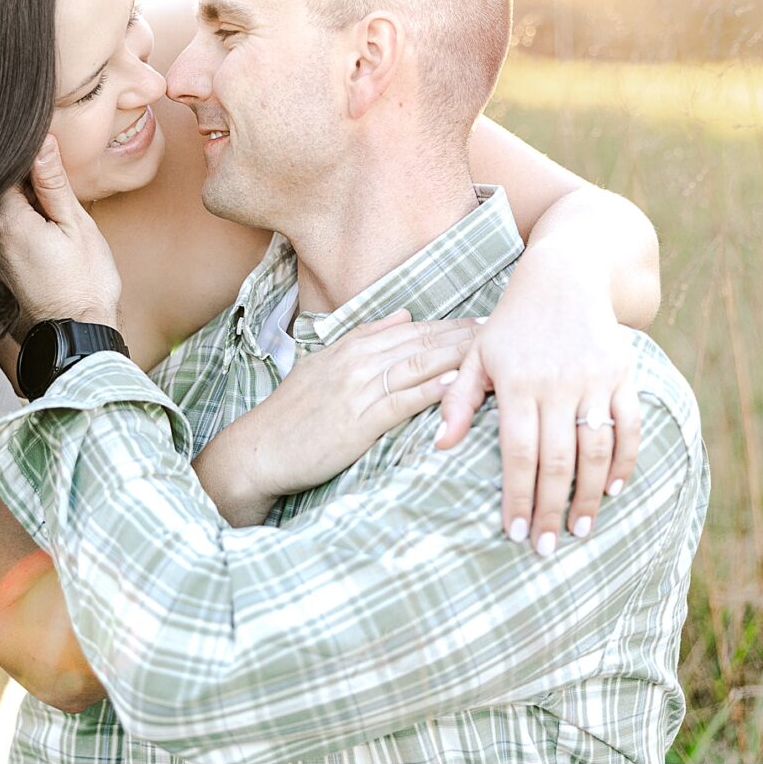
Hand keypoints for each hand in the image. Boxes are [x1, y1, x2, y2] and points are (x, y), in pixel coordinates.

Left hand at [0, 136, 121, 329]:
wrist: (77, 338)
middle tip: (51, 185)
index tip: (44, 155)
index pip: (3, 169)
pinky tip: (39, 236)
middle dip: (20, 180)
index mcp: (5, 221)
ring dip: (17, 205)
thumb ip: (54, 184)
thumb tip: (41, 143)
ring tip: (48, 213)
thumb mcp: (76, 226)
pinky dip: (12, 227)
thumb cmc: (84, 284)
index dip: (25, 156)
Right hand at [194, 312, 478, 524]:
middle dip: (463, 335)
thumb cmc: (292, 416)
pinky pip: (403, 400)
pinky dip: (432, 389)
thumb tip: (403, 314)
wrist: (258, 449)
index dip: (450, 325)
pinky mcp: (358, 419)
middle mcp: (356, 360)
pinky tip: (458, 384)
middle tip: (504, 328)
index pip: (412, 329)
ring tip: (493, 351)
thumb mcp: (324, 366)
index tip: (485, 321)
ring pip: (418, 364)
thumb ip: (365, 338)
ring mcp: (357, 387)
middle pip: (422, 341)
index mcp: (351, 346)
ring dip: (457, 356)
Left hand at [435, 270, 639, 554]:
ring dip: (589, 496)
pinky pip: (630, 427)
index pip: (519, 453)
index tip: (513, 533)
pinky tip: (612, 490)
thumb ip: (456, 400)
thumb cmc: (511, 322)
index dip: (518, 497)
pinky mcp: (624, 374)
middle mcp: (558, 382)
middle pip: (558, 460)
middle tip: (544, 548)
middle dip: (550, 509)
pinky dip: (625, 461)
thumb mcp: (476, 354)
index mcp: (517, 382)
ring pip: (596, 450)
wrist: (565, 275)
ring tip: (578, 529)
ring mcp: (595, 379)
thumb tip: (439, 447)